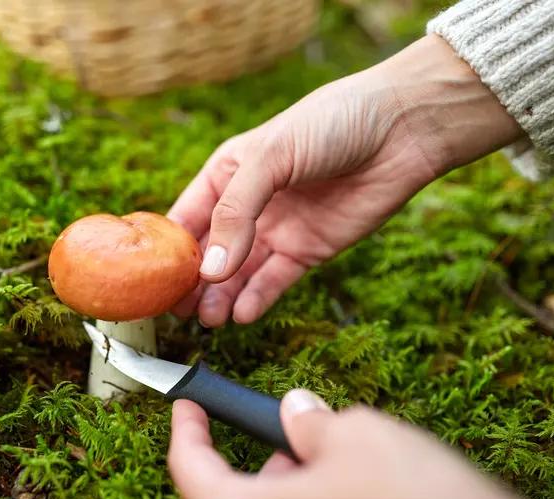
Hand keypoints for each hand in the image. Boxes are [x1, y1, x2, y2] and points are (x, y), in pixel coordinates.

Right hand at [168, 35, 521, 326]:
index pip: (187, 217)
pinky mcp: (309, 250)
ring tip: (207, 320)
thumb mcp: (271, 157)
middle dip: (192, 282)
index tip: (152, 280)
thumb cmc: (330, 124)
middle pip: (211, 252)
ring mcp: (278, 230)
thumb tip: (211, 270)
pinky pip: (276, 281)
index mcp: (228, 173)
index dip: (169, 249)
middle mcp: (249, 205)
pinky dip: (258, 298)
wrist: (401, 129)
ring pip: (240, 273)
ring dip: (222, 297)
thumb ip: (237, 213)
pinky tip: (241, 315)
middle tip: (176, 312)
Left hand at [168, 393, 524, 498]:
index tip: (187, 403)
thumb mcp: (357, 434)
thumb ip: (311, 422)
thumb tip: (297, 412)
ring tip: (330, 455)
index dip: (185, 431)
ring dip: (288, 482)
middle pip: (231, 498)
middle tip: (285, 430)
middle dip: (256, 457)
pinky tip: (351, 485)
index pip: (191, 471)